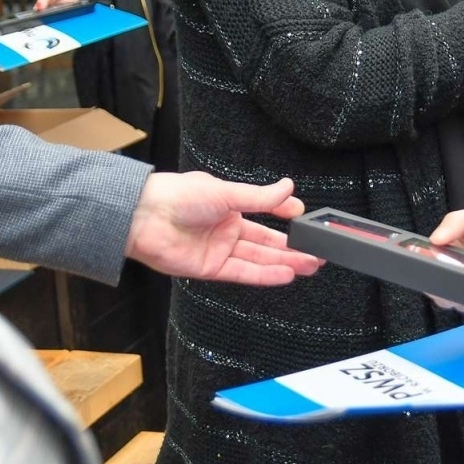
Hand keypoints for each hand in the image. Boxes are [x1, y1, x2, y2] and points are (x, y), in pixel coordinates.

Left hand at [126, 172, 322, 284]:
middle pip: (265, 241)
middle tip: (317, 251)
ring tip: (310, 265)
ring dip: (284, 262)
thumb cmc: (179, 196)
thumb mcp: (226, 192)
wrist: (145, 218)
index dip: (284, 215)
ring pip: (258, 259)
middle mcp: (225, 228)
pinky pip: (243, 273)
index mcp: (228, 205)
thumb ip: (260, 197)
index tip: (305, 218)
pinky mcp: (210, 269)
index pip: (264, 211)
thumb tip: (289, 188)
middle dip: (291, 247)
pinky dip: (265, 274)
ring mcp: (219, 250)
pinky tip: (286, 274)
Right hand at [428, 205, 463, 301]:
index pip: (428, 253)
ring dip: (445, 295)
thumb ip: (458, 222)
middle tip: (434, 276)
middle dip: (429, 280)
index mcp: (453, 241)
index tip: (417, 259)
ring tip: (449, 289)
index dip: (420, 257)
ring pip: (448, 296)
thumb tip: (434, 239)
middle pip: (434, 278)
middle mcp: (459, 263)